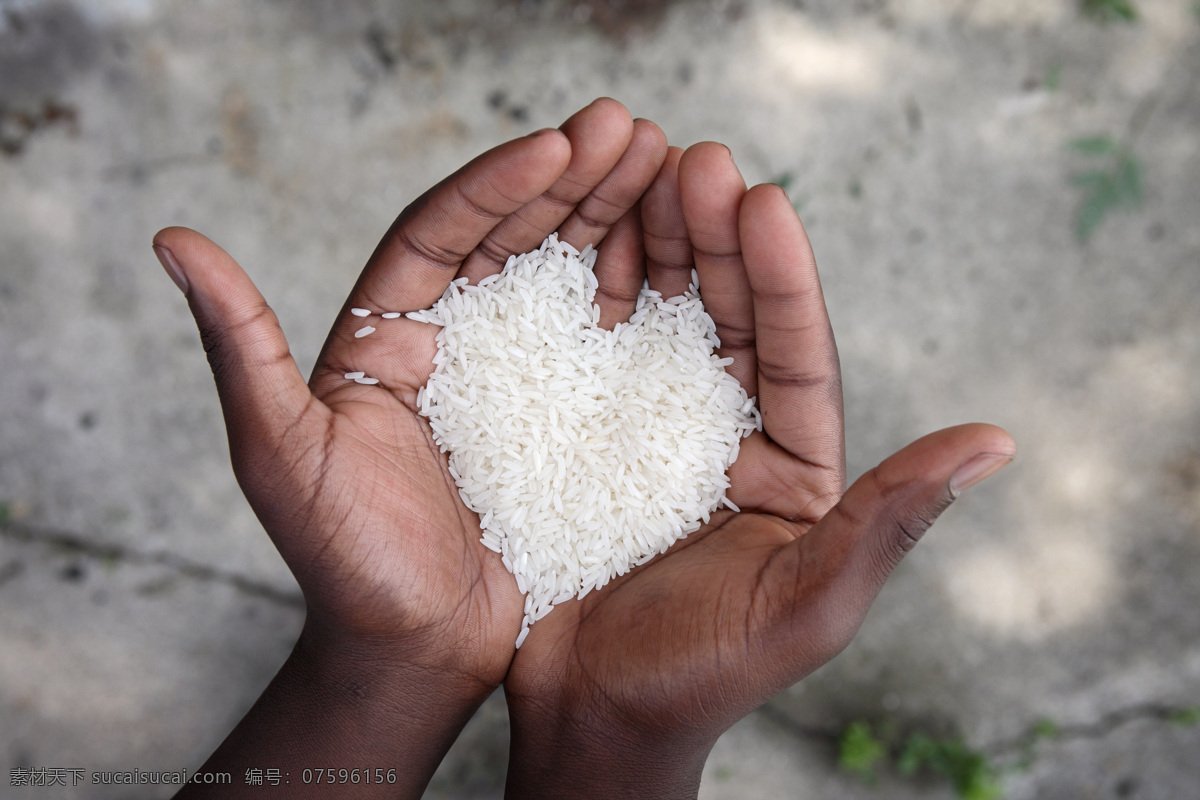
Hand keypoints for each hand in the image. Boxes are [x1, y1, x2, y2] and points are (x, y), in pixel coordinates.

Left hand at [157, 98, 667, 798]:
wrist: (414, 652)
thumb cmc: (343, 563)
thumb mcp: (281, 453)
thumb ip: (241, 345)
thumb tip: (169, 236)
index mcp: (384, 334)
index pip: (440, 233)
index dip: (497, 184)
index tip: (559, 143)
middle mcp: (450, 341)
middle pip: (512, 237)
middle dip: (572, 179)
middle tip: (635, 129)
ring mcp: (512, 379)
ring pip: (564, 277)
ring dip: (615, 220)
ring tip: (671, 170)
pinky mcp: (561, 419)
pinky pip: (604, 345)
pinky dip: (640, 298)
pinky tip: (680, 263)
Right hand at [502, 143, 1015, 798]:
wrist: (590, 713)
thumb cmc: (700, 675)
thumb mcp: (807, 602)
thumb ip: (889, 520)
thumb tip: (996, 442)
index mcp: (792, 465)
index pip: (797, 354)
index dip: (783, 277)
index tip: (762, 199)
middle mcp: (731, 433)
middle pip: (731, 317)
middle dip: (715, 236)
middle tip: (692, 160)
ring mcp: (656, 430)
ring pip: (665, 319)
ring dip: (655, 245)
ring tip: (635, 175)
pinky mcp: (588, 436)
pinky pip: (591, 352)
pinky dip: (587, 293)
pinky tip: (575, 243)